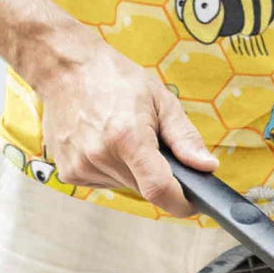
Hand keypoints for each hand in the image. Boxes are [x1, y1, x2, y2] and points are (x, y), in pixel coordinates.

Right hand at [38, 36, 216, 217]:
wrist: (66, 69)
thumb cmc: (115, 79)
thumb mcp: (161, 100)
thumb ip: (185, 138)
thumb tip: (206, 167)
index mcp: (127, 137)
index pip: (159, 190)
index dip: (181, 203)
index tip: (193, 203)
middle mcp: (100, 156)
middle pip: (145, 189)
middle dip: (158, 177)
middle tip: (155, 146)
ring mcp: (80, 166)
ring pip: (125, 186)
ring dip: (134, 171)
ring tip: (124, 137)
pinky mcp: (68, 172)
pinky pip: (105, 182)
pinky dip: (113, 169)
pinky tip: (106, 142)